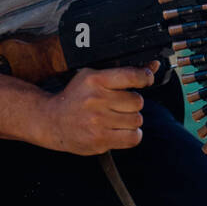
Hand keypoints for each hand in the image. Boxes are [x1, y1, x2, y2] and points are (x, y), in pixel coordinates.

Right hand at [32, 61, 158, 154]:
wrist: (52, 121)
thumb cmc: (76, 97)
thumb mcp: (93, 77)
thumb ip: (124, 73)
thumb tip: (154, 66)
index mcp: (95, 80)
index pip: (133, 76)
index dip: (145, 77)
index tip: (146, 79)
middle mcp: (96, 100)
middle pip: (137, 101)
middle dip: (133, 104)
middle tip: (120, 105)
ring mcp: (97, 122)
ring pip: (137, 120)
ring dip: (132, 120)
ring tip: (117, 118)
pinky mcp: (99, 140)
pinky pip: (133, 138)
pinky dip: (132, 135)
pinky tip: (121, 130)